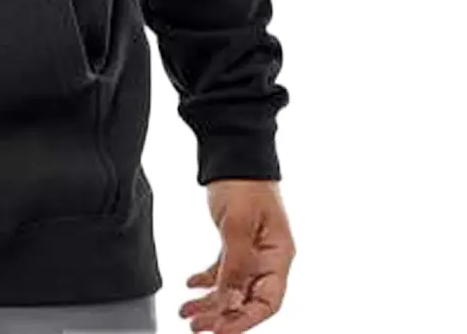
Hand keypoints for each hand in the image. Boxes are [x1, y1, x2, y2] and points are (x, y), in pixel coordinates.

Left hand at [178, 178, 295, 330]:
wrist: (233, 152)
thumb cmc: (244, 181)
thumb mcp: (238, 223)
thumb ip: (235, 263)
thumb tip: (228, 300)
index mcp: (278, 254)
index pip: (267, 302)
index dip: (245, 321)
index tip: (221, 331)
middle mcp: (268, 257)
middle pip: (247, 299)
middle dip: (222, 316)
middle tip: (197, 327)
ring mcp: (252, 250)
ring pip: (232, 288)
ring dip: (210, 302)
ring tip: (187, 313)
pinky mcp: (236, 242)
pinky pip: (223, 270)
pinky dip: (207, 281)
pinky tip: (191, 286)